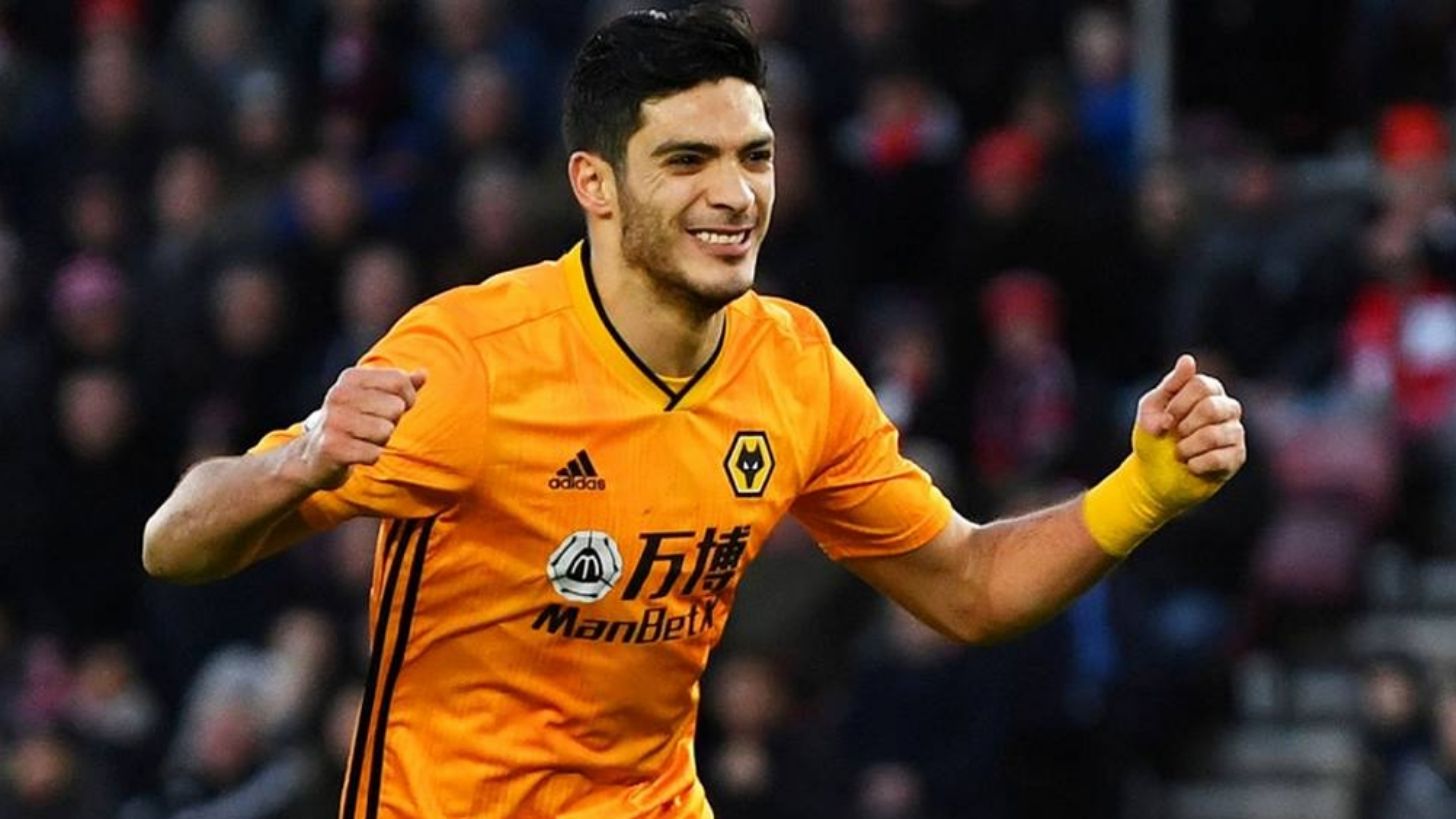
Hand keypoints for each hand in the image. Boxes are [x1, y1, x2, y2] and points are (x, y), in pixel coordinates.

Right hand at [289, 367, 425, 489]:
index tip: (392, 408)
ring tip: (360, 439)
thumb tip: (423, 373)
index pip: (400, 381)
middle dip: (390, 423)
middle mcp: (339, 394)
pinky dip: (369, 457)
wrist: (313, 455)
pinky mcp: (332, 447)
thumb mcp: (374, 399)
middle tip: (369, 428)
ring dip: (379, 441)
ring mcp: (334, 420)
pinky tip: (354, 453)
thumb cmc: (354, 423)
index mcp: (351, 377)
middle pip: (395, 408)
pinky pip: (374, 453)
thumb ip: (400, 386)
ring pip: (386, 432)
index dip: (407, 399)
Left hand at [1132, 354, 1245, 510]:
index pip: (1201, 385)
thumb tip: (1188, 360)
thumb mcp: (1152, 409)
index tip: (1166, 418)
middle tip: (1176, 435)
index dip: (1179, 403)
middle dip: (1185, 425)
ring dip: (1187, 447)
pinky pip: (1220, 458)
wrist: (1153, 475)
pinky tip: (1190, 465)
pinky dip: (1196, 464)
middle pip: (1212, 407)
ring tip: (1180, 452)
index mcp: (1208, 390)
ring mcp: (1234, 432)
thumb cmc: (1154, 437)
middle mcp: (1227, 408)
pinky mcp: (1236, 457)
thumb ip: (1169, 386)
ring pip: (1214, 434)